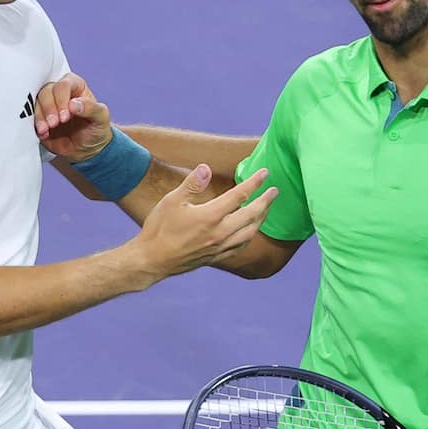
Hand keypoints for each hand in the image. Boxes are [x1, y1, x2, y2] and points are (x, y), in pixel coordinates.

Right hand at [34, 73, 111, 161]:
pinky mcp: (39, 118)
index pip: (63, 85)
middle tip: (55, 123)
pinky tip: (43, 133)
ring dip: (40, 116)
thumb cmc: (96, 128)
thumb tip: (74, 104)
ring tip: (47, 130)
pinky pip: (30, 117)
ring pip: (36, 103)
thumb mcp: (101, 118)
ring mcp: (48, 105)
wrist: (87, 149)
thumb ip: (91, 108)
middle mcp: (59, 93)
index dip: (62, 99)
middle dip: (49, 108)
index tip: (65, 116)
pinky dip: (35, 125)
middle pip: (46, 92)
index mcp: (75, 87)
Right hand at [130, 164, 277, 283]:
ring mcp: (220, 247)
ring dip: (261, 218)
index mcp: (210, 216)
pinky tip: (250, 229)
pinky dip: (250, 234)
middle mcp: (220, 233)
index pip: (240, 196)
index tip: (265, 173)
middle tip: (275, 191)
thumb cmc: (159, 228)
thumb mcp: (172, 201)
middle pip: (252, 215)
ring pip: (250, 232)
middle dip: (266, 201)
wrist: (152, 260)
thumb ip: (192, 184)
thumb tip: (206, 168)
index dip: (255, 182)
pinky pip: (241, 245)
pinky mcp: (217, 257)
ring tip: (266, 208)